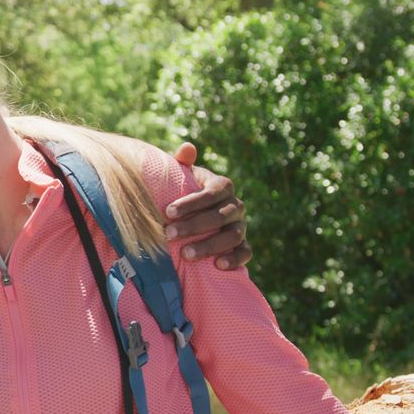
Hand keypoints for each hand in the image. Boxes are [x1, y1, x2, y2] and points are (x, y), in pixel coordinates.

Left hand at [167, 143, 251, 269]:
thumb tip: (187, 148)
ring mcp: (241, 226)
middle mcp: (236, 205)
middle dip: (194, 226)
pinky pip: (245, 253)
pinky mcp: (243, 245)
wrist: (195, 215)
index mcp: (222, 186)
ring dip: (210, 246)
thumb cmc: (183, 192)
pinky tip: (217, 265)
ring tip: (185, 255)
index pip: (212, 193)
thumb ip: (182, 163)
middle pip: (221, 216)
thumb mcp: (182, 176)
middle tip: (169, 235)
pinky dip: (234, 259)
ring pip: (232, 236)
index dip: (191, 203)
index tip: (168, 212)